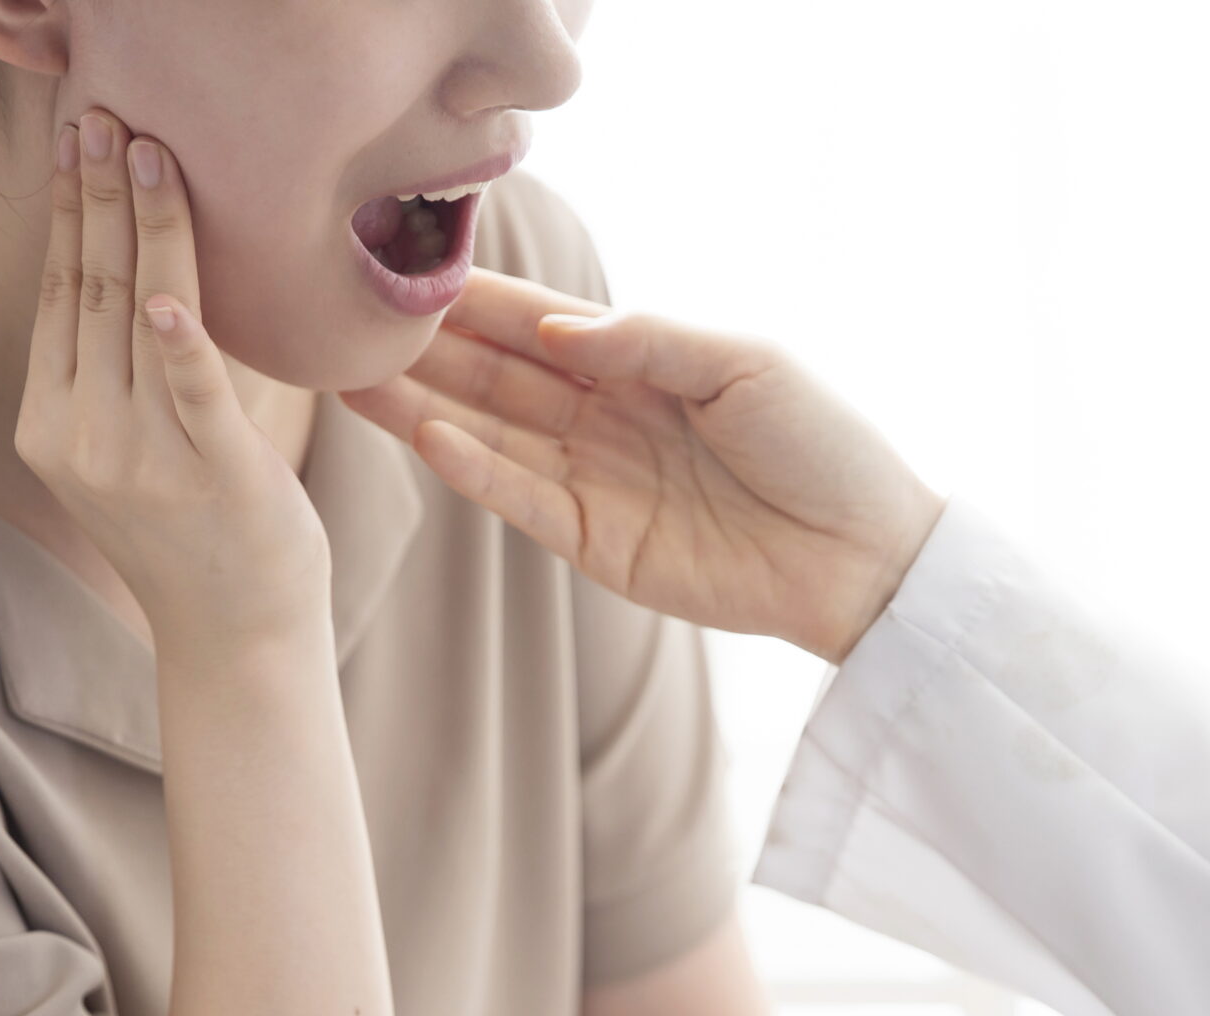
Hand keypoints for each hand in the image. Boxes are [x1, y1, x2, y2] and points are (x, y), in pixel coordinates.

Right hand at [15, 110, 331, 656]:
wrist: (236, 637)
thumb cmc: (198, 535)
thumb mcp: (133, 451)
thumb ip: (124, 374)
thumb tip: (140, 274)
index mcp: (52, 425)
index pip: (59, 296)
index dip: (70, 212)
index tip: (77, 139)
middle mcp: (81, 438)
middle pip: (91, 291)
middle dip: (100, 195)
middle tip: (107, 115)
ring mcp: (141, 460)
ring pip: (140, 319)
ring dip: (147, 227)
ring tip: (149, 152)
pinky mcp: (211, 476)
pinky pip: (193, 395)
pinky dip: (183, 344)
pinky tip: (173, 295)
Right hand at [341, 270, 943, 663]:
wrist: (864, 552)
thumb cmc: (820, 442)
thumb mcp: (743, 364)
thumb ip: (647, 341)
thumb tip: (554, 329)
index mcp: (636, 362)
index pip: (534, 324)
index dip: (471, 300)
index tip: (403, 269)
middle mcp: (601, 416)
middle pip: (493, 377)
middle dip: (423, 351)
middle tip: (346, 324)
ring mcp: (592, 481)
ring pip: (490, 436)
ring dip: (424, 408)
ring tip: (355, 379)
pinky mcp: (597, 544)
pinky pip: (524, 501)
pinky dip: (477, 471)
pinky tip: (428, 436)